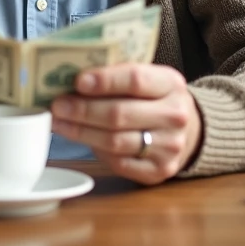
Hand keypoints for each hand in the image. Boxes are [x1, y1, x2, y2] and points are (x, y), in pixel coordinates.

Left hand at [50, 63, 200, 184]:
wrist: (188, 131)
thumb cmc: (154, 98)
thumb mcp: (148, 78)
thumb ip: (117, 74)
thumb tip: (71, 76)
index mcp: (171, 84)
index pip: (135, 79)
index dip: (104, 81)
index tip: (77, 81)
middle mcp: (175, 116)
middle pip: (120, 114)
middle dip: (82, 110)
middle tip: (57, 105)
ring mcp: (170, 146)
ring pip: (115, 141)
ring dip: (81, 132)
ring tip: (58, 122)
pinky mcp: (159, 171)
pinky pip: (118, 163)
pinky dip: (96, 151)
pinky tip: (81, 139)